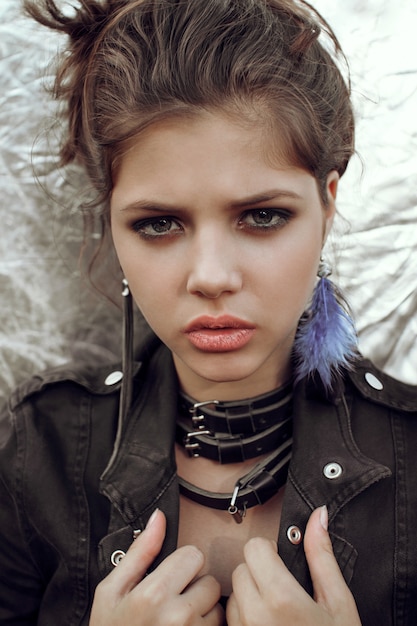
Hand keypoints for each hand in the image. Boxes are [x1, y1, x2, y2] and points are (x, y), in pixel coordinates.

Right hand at [90, 509, 223, 624]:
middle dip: (194, 587)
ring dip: (203, 612)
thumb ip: (140, 552)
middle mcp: (178, 618)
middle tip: (172, 603)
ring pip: (218, 607)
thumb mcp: (111, 591)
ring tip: (178, 622)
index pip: (193, 555)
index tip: (167, 578)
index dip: (180, 564)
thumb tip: (159, 517)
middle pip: (210, 580)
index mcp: (153, 594)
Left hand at [227, 506, 360, 624]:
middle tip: (281, 588)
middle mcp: (255, 617)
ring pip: (233, 594)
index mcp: (281, 599)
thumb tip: (317, 518)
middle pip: (241, 568)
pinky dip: (243, 618)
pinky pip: (230, 621)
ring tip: (275, 612)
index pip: (254, 548)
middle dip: (259, 572)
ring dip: (248, 596)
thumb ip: (322, 556)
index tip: (281, 562)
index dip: (269, 551)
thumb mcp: (338, 602)